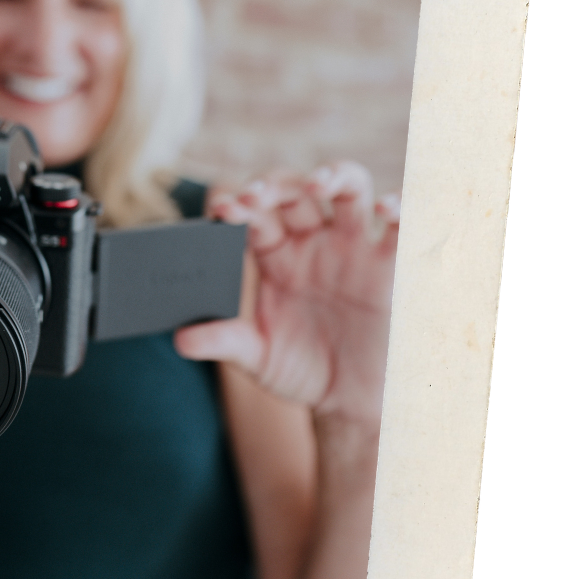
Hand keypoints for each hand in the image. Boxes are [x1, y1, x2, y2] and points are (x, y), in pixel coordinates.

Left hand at [174, 163, 399, 429]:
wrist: (352, 402)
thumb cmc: (302, 372)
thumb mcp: (257, 359)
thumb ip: (223, 343)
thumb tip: (179, 339)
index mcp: (275, 254)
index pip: (253, 216)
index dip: (238, 207)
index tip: (222, 210)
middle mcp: (313, 241)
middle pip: (295, 192)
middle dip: (275, 186)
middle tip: (256, 196)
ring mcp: (353, 247)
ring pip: (348, 189)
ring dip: (334, 176)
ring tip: (317, 185)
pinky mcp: (391, 263)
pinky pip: (400, 226)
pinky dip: (399, 208)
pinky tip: (385, 209)